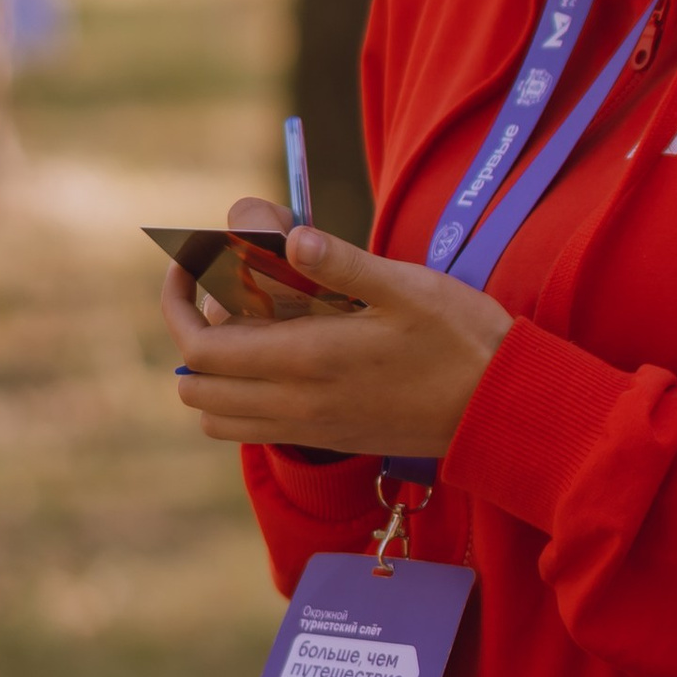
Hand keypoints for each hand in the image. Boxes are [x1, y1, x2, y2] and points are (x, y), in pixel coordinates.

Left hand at [163, 198, 512, 457]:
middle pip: (196, 388)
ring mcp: (311, 428)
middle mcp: (297, 404)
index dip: (176, 303)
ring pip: (218, 418)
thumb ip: (342, 264)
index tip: (185, 264)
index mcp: (306, 361)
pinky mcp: (328, 439)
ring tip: (244, 325)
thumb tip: (286, 237)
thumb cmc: (461, 340)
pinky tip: (277, 356)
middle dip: (188, 334)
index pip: (199, 349)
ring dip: (211, 375)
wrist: (500, 409)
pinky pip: (253, 430)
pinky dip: (239, 398)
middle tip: (214, 289)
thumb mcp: (407, 288)